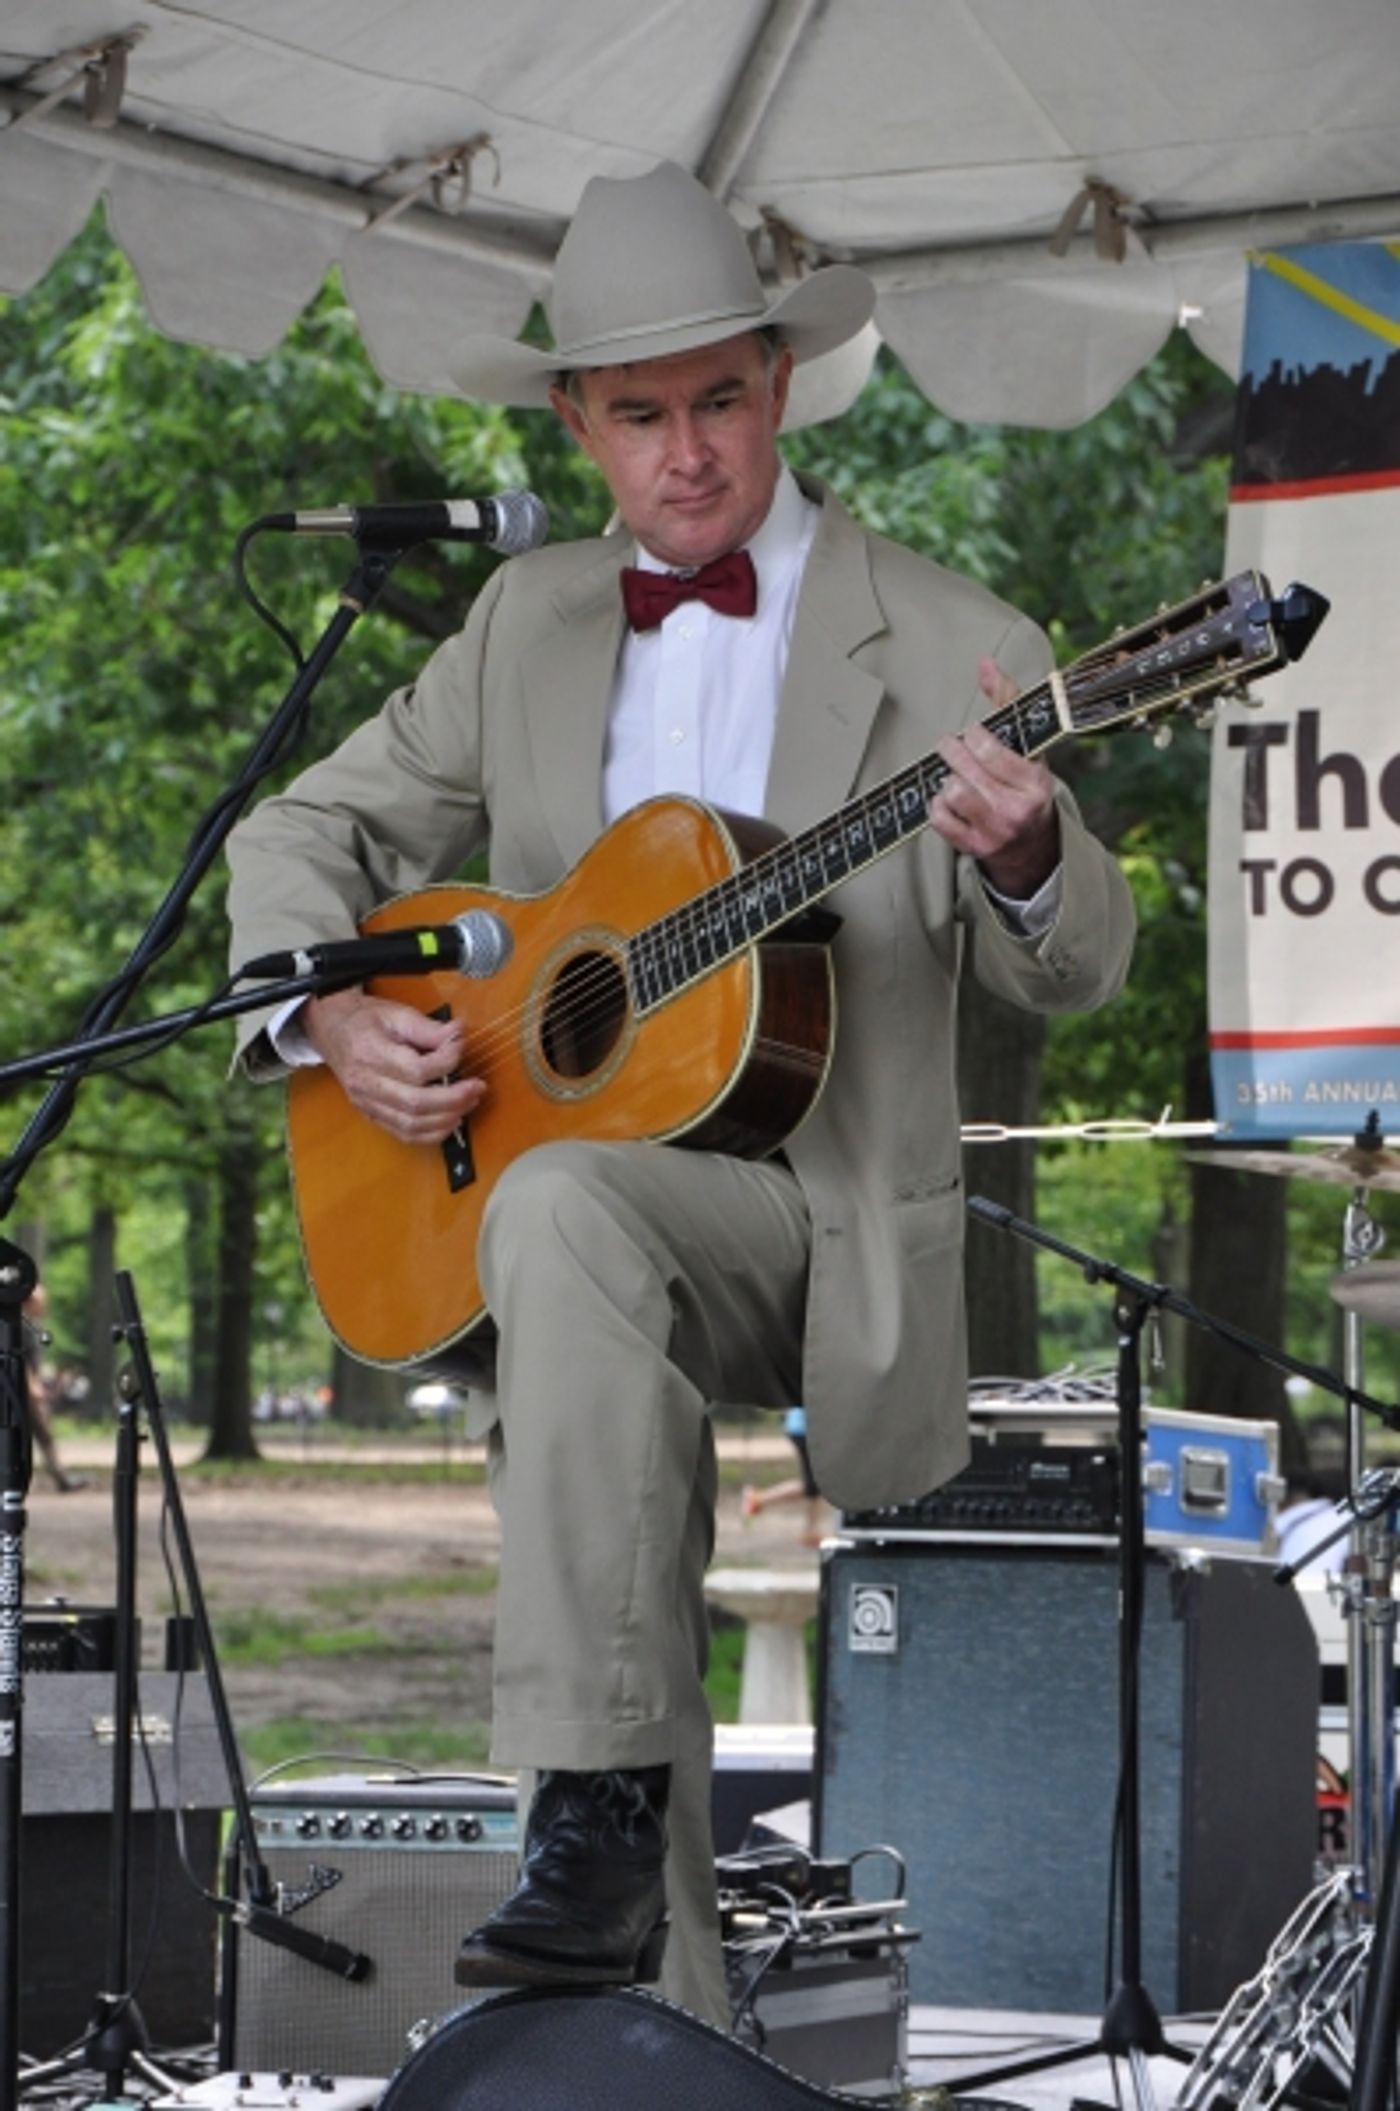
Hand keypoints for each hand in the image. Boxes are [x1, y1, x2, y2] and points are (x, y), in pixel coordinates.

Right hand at [303, 987, 484, 1143]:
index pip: (416, 1069)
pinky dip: (431, 1134)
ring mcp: (367, 1103)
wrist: (333, 1030)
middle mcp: (366, 1083)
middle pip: (416, 1103)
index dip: (447, 1062)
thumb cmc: (365, 1020)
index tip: (461, 1048)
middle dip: (454, 1098)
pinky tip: (450, 1121)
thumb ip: (428, 1028)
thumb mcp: (396, 1013)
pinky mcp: (371, 1115)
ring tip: (468, 1102)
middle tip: (477, 1087)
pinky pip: (403, 1134)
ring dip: (447, 1118)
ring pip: (411, 1124)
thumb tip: (458, 1035)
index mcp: (370, 1052)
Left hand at [928, 656, 1059, 897]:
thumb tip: (984, 663)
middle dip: (952, 752)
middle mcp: (1017, 810)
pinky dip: (938, 805)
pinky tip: (949, 800)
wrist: (1032, 845)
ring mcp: (996, 832)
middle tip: (949, 745)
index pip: (989, 750)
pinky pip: (939, 819)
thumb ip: (1007, 700)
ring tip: (955, 777)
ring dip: (947, 781)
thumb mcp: (1027, 744)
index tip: (972, 733)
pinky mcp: (975, 848)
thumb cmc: (1025, 782)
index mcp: (1036, 782)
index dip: (973, 736)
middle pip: (965, 771)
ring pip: (952, 793)